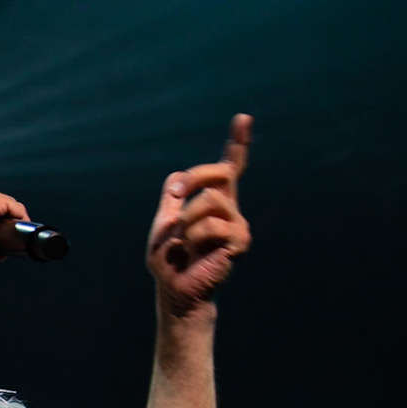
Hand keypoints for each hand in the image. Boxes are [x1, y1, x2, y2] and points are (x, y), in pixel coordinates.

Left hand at [147, 114, 252, 314]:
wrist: (176, 289)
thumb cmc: (171, 261)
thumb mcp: (163, 223)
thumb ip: (171, 199)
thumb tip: (177, 174)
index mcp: (213, 201)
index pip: (228, 168)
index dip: (237, 143)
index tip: (243, 118)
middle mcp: (229, 208)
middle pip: (220, 172)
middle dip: (193, 178)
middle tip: (174, 195)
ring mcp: (237, 224)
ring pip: (210, 199)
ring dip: (187, 219)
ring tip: (186, 242)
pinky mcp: (239, 240)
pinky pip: (212, 224)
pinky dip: (194, 236)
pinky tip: (195, 252)